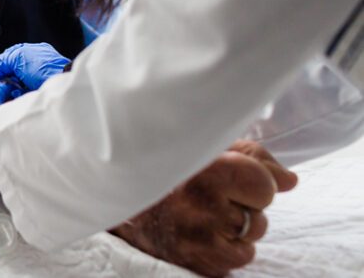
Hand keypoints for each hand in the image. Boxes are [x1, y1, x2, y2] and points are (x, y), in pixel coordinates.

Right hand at [0, 42, 69, 90]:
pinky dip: (16, 96)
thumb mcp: (19, 57)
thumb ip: (2, 62)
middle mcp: (33, 66)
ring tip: (8, 89)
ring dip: (9, 88)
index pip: (8, 58)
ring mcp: (35, 80)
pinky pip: (20, 96)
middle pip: (10, 73)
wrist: (61, 85)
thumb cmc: (46, 68)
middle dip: (3, 78)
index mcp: (31, 52)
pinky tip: (16, 95)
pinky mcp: (35, 94)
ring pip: (13, 85)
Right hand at [110, 140, 297, 276]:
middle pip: (259, 214)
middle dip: (244, 205)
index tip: (232, 176)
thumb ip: (253, 158)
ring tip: (203, 212)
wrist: (122, 200)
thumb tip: (290, 181)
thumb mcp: (206, 148)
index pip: (265, 186)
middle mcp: (202, 207)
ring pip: (250, 237)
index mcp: (206, 171)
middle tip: (210, 195)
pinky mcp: (197, 263)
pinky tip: (202, 231)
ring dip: (235, 227)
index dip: (254, 181)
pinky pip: (238, 259)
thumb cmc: (169, 167)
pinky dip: (227, 247)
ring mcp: (199, 240)